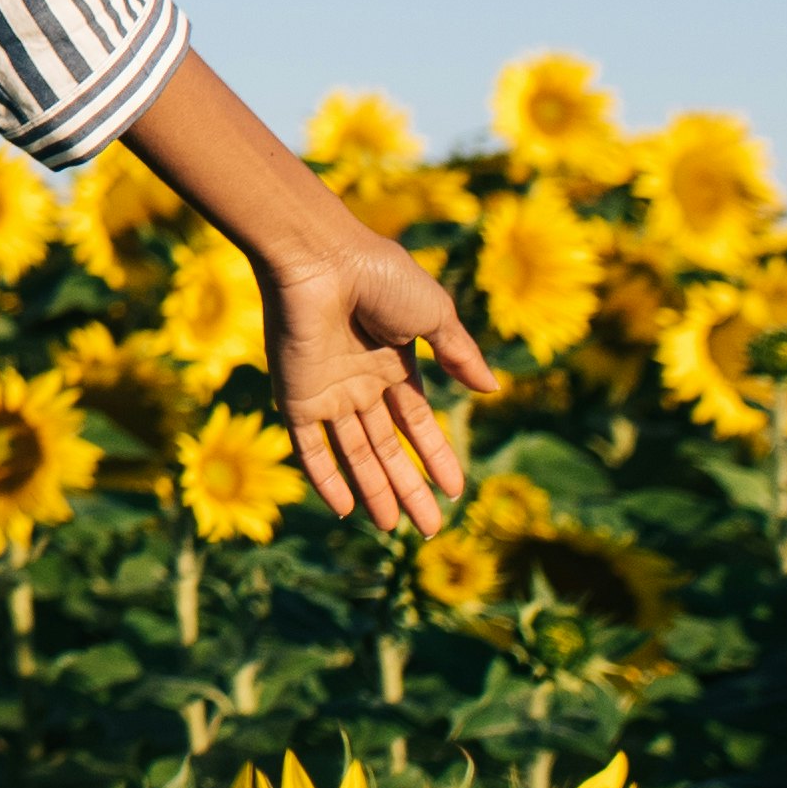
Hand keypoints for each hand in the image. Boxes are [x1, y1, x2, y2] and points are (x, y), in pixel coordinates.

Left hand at [257, 228, 497, 531]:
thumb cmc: (379, 276)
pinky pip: (309, 445)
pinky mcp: (294, 394)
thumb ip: (459, 354)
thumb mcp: (434, 313)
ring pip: (353, 453)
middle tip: (428, 530)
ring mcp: (326, 390)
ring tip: (393, 528)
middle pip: (386, 445)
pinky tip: (345, 510)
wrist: (320, 257)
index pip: (417, 420)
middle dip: (408, 486)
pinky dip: (325, 478)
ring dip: (373, 490)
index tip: (455, 492)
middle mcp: (359, 380)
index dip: (435, 455)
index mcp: (393, 360)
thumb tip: (492, 390)